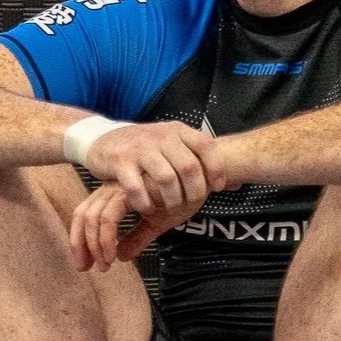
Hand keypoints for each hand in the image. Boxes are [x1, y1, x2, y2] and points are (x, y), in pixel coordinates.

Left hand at [70, 182, 203, 271]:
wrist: (202, 179)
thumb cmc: (181, 196)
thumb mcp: (156, 223)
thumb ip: (137, 237)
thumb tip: (121, 257)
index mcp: (115, 193)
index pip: (86, 214)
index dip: (80, 239)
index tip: (85, 264)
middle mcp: (114, 188)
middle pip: (83, 215)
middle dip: (80, 244)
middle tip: (86, 268)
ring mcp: (122, 187)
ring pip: (94, 217)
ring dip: (96, 245)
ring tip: (105, 264)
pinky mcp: (132, 190)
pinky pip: (110, 216)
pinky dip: (107, 237)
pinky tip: (114, 255)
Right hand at [82, 121, 224, 216]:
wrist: (103, 139)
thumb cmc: (146, 150)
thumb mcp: (173, 147)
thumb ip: (201, 162)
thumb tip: (237, 184)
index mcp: (178, 131)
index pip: (206, 146)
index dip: (215, 169)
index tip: (215, 188)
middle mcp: (161, 136)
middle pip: (189, 167)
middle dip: (194, 191)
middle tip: (190, 204)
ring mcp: (140, 148)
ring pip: (166, 179)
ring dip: (171, 200)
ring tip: (168, 208)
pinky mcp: (120, 161)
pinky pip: (137, 187)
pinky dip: (145, 203)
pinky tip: (147, 208)